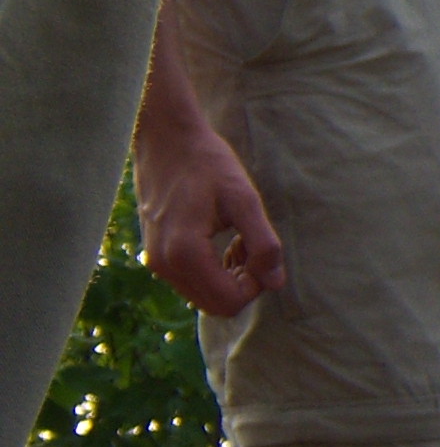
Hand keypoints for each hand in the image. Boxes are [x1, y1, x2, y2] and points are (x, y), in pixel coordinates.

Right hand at [135, 123, 285, 315]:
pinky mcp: (156, 254)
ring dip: (230, 276)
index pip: (229, 302)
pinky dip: (214, 269)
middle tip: (250, 244)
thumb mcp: (244, 200)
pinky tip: (224, 239)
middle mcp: (164, 265)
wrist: (167, 141)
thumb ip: (263, 244)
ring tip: (238, 238)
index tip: (259, 249)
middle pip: (216, 305)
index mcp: (185, 254)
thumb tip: (276, 283)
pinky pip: (192, 281)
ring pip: (205, 296)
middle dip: (243, 282)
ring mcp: (156, 262)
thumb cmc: (208, 164)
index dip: (256, 284)